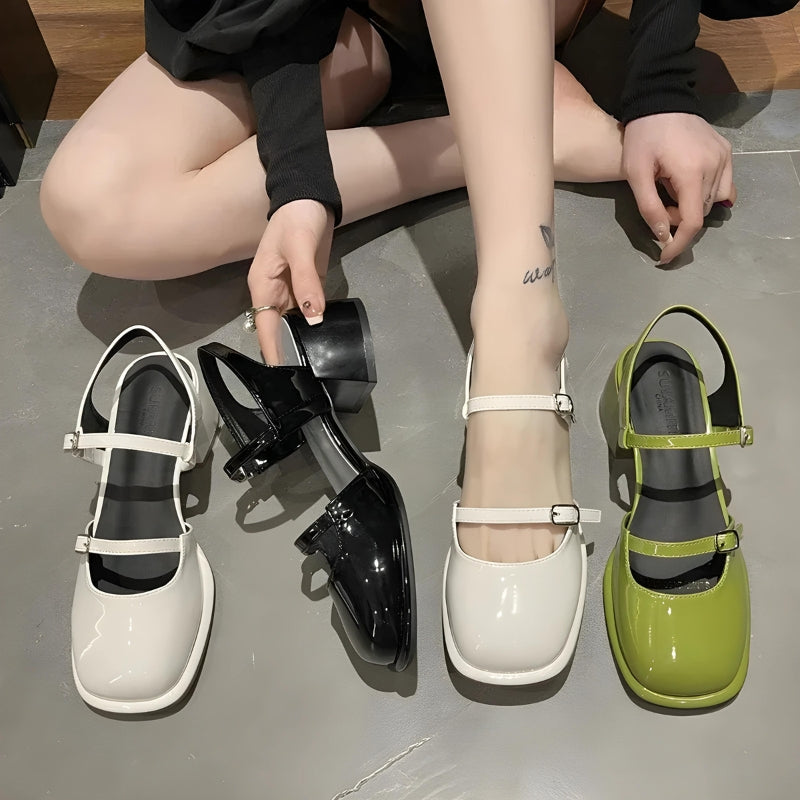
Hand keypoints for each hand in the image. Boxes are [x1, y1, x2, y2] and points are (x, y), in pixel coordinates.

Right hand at [247, 199, 333, 362]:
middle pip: (278, 330)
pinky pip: (308, 313)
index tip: (281, 375)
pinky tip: (324, 341)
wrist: (310, 196)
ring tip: (315, 365)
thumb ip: (306, 282)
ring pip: (293, 324)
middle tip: (304, 378)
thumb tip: (314, 317)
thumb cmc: (298, 219)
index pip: (265, 326)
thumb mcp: (300, 248)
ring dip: (301, 341)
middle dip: (287, 352)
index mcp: (262, 286)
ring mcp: (291, 292)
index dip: (273, 350)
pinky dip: (314, 326)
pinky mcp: (307, 288)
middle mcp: (274, 293)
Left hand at [623, 113, 735, 264]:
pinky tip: (688, 187)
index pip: (692, 221)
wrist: (659, 99)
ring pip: (713, 201)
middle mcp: (715, 165)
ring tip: (670, 191)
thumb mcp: (636, 173)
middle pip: (701, 212)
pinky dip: (706, 193)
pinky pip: (723, 184)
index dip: (679, 244)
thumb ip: (649, 207)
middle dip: (679, 218)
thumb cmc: (642, 136)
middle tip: (659, 204)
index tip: (665, 256)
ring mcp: (724, 157)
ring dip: (691, 206)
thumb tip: (663, 235)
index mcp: (691, 172)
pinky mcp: (726, 151)